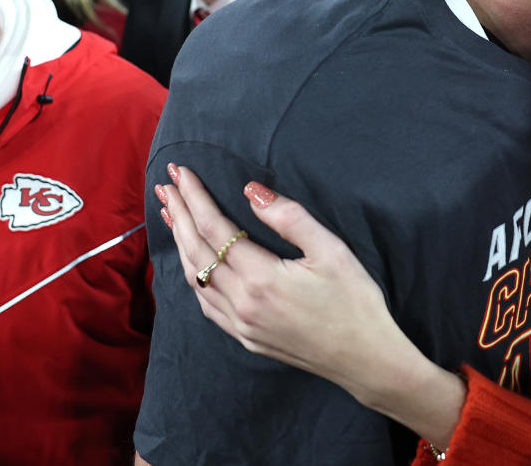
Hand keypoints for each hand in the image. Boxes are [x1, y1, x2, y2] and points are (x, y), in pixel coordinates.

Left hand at [157, 165, 464, 447]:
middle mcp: (241, 303)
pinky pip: (206, 303)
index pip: (215, 228)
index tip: (182, 173)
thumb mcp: (331, 251)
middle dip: (180, 214)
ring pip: (195, 278)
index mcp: (261, 278)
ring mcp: (240, 324)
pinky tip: (191, 262)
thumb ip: (290, 218)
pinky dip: (192, 275)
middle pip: (196, 251)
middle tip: (166, 184)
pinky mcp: (245, 338)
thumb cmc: (354, 301)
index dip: (196, 198)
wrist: (364, 358)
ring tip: (172, 215)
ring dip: (180, 243)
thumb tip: (252, 192)